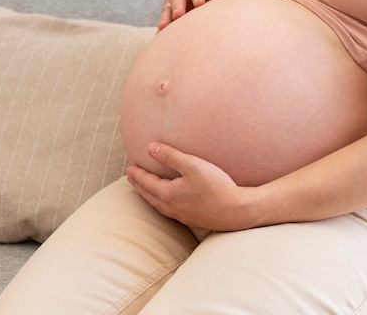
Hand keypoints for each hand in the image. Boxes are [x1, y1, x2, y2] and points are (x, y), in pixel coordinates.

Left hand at [126, 142, 254, 230]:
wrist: (237, 211)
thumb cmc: (216, 186)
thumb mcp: (193, 165)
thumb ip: (171, 155)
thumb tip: (150, 148)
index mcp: (168, 194)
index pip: (146, 182)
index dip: (137, 174)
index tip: (129, 167)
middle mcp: (171, 207)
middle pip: (149, 195)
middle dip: (139, 185)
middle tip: (131, 177)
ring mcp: (181, 215)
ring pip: (158, 205)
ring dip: (148, 195)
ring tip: (145, 189)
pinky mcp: (192, 219)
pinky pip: (168, 210)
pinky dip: (161, 202)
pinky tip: (168, 201)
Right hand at [158, 0, 240, 29]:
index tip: (199, 4)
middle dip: (177, 7)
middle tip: (178, 15)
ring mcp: (169, 1)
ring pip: (166, 10)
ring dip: (165, 19)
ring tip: (163, 28)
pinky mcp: (166, 12)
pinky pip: (164, 21)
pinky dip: (162, 29)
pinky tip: (159, 39)